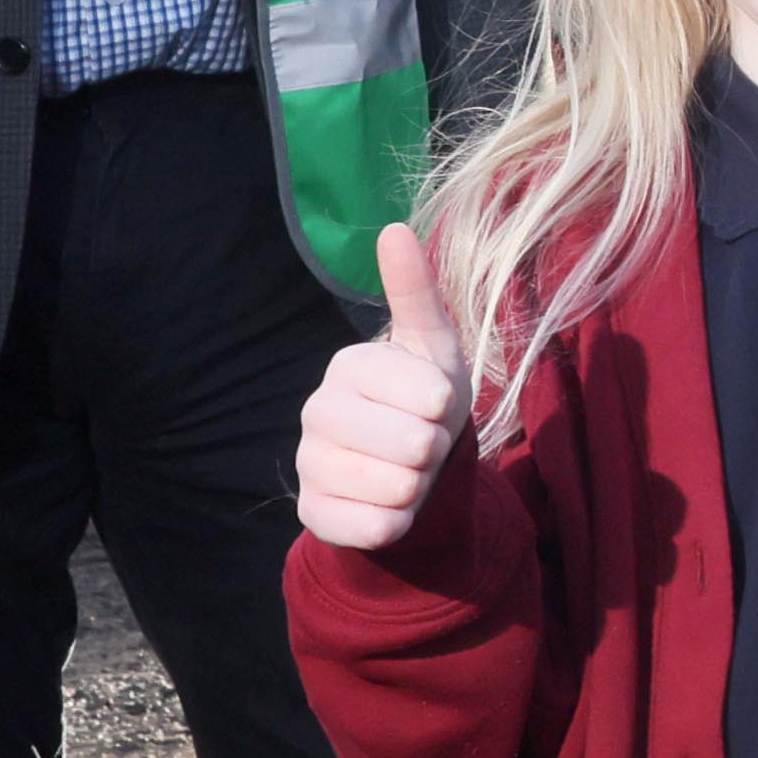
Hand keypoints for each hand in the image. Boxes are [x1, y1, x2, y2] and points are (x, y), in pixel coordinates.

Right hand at [294, 223, 470, 553]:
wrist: (402, 467)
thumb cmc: (422, 398)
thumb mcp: (433, 345)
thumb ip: (416, 290)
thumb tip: (394, 228)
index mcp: (348, 364)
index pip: (434, 398)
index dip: (448, 409)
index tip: (431, 404)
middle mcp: (317, 411)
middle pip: (417, 446)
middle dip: (434, 450)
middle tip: (419, 441)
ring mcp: (309, 464)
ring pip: (399, 490)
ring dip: (418, 487)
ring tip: (403, 469)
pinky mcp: (313, 514)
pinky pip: (376, 529)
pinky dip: (397, 524)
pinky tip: (384, 504)